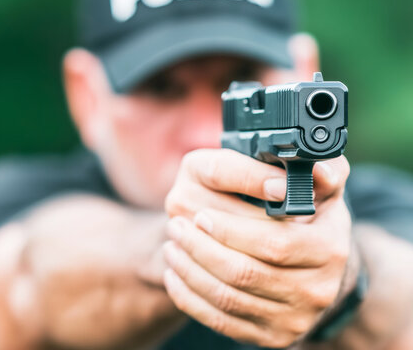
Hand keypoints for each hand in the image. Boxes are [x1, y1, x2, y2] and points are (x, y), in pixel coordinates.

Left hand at [161, 149, 354, 347]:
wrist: (316, 270)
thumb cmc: (308, 220)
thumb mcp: (320, 190)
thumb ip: (317, 172)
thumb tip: (314, 167)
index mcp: (330, 250)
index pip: (272, 243)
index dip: (230, 230)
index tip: (200, 215)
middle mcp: (317, 290)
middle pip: (244, 273)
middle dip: (200, 248)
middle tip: (175, 226)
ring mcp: (294, 319)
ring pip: (227, 298)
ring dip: (189, 271)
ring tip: (170, 246)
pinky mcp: (272, 337)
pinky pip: (220, 321)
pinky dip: (190, 298)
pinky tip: (174, 275)